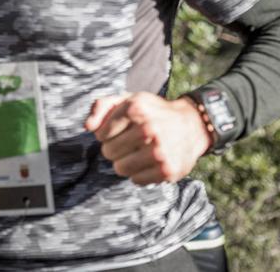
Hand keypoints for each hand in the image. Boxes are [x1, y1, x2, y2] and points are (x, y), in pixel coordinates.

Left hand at [84, 92, 211, 185]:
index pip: (100, 134)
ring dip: (125, 163)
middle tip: (129, 143)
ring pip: (120, 168)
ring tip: (137, 153)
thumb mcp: (128, 100)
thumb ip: (101, 106)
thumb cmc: (152, 113)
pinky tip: (149, 162)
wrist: (191, 125)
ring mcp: (158, 151)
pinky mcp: (167, 170)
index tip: (119, 131)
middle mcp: (147, 129)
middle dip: (115, 149)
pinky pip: (136, 180)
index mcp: (135, 108)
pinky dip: (139, 173)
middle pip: (108, 152)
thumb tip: (87, 127)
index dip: (106, 134)